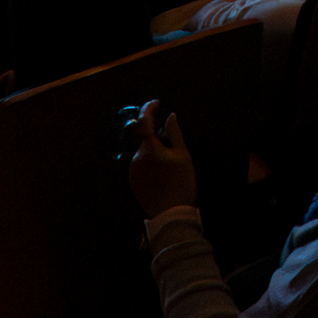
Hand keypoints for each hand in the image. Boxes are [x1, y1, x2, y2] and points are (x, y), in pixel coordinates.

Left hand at [129, 100, 197, 217]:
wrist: (171, 213)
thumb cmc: (181, 183)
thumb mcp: (183, 155)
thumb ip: (175, 133)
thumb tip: (170, 116)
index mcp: (149, 148)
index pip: (144, 121)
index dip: (149, 109)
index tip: (158, 103)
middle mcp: (137, 157)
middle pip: (146, 139)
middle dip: (158, 137)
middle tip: (175, 147)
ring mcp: (133, 170)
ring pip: (144, 152)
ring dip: (155, 152)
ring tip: (172, 167)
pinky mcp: (133, 181)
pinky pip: (142, 165)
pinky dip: (152, 164)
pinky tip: (165, 175)